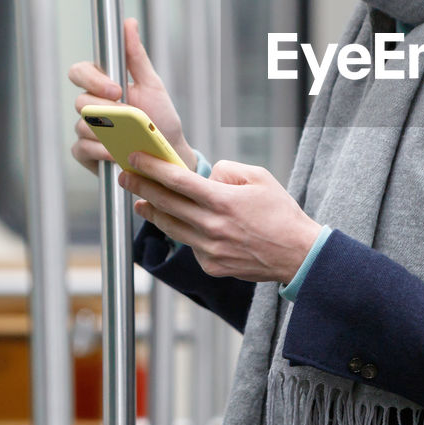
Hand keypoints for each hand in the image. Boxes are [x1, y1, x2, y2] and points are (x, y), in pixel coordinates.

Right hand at [68, 17, 194, 173]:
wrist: (167, 153)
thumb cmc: (160, 117)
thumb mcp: (152, 84)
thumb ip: (136, 56)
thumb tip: (128, 23)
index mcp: (103, 84)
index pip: (79, 72)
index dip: (93, 81)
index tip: (117, 91)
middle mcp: (90, 105)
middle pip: (80, 101)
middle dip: (107, 111)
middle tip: (128, 118)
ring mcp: (85, 129)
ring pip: (82, 126)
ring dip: (107, 133)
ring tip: (129, 136)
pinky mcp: (85, 151)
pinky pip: (82, 148)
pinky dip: (101, 151)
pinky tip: (117, 153)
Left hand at [118, 154, 322, 284]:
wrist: (297, 254)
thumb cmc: (280, 213)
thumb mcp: (260, 178)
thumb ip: (228, 171)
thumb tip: (206, 176)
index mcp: (223, 201)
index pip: (178, 181)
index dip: (152, 168)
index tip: (135, 159)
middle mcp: (212, 226)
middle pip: (166, 204)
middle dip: (141, 188)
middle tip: (125, 177)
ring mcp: (210, 249)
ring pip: (171, 227)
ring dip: (152, 213)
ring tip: (140, 202)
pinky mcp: (212, 265)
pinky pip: (191, 245)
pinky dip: (184, 232)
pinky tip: (182, 224)